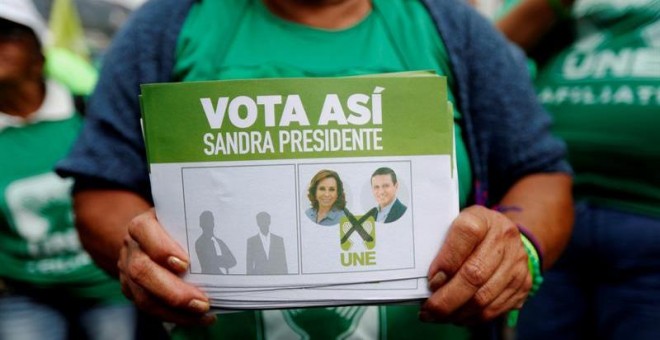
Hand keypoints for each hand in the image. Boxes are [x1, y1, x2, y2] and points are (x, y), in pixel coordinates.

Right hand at [118, 208, 215, 324]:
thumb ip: (196, 225)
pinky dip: (175, 316)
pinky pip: (150, 308)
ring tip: (203, 313)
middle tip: (201, 302)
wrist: (144, 238)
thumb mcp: (181, 218)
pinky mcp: (132, 291)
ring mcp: (127, 272)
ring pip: (143, 297)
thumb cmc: (172, 226)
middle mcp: (132, 249)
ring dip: (175, 311)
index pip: (144, 232)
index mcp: (142, 225)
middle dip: (173, 291)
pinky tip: (197, 318)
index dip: (162, 249)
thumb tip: (231, 234)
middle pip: (142, 271)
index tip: (185, 263)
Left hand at [420, 205, 531, 324]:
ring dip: (456, 313)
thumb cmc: (470, 233)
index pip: (465, 234)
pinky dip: (471, 317)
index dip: (446, 260)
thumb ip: (440, 246)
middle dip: (446, 299)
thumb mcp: (454, 225)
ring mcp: (517, 263)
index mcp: (483, 218)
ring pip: (484, 298)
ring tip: (438, 316)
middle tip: (428, 310)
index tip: (430, 281)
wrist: (506, 234)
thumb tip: (428, 281)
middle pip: (474, 274)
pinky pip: (495, 309)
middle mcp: (504, 238)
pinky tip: (457, 316)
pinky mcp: (523, 284)